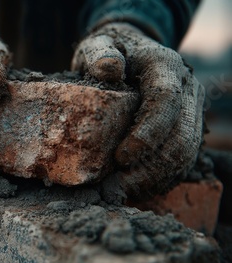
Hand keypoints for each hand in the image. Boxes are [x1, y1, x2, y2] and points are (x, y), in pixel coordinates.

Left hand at [72, 23, 204, 200]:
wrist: (131, 49)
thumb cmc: (110, 50)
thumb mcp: (99, 44)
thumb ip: (100, 53)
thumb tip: (109, 69)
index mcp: (165, 66)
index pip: (166, 101)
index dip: (148, 133)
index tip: (121, 158)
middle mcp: (186, 89)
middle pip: (181, 135)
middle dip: (151, 167)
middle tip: (117, 186)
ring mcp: (190, 110)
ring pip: (186, 153)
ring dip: (155, 178)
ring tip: (122, 192)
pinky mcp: (186, 127)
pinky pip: (182, 159)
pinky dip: (161, 178)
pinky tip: (136, 189)